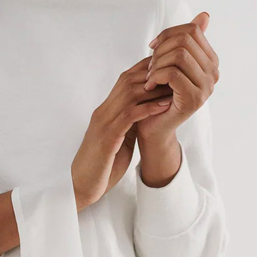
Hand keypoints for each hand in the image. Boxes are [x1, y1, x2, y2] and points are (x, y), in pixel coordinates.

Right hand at [70, 61, 173, 210]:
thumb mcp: (119, 140)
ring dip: (154, 89)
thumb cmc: (101, 167)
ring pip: (129, 93)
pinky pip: (129, 116)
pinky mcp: (107, 138)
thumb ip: (129, 126)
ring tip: (174, 87)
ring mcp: (103, 124)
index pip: (125, 80)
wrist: (81, 187)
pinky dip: (148, 108)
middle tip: (175, 73)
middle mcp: (103, 112)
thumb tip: (147, 114)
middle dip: (152, 73)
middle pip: (127, 80)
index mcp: (105, 112)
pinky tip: (164, 106)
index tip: (168, 69)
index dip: (146, 70)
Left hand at [136, 11, 219, 144]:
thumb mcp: (171, 63)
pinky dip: (156, 76)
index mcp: (211, 61)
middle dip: (161, 50)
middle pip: (185, 40)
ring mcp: (206, 87)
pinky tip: (149, 85)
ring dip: (157, 64)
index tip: (153, 48)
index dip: (168, 34)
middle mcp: (213, 73)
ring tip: (149, 76)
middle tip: (149, 66)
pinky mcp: (194, 99)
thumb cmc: (160, 94)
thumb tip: (205, 15)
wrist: (154, 126)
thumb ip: (186, 41)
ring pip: (179, 55)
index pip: (192, 30)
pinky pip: (173, 74)